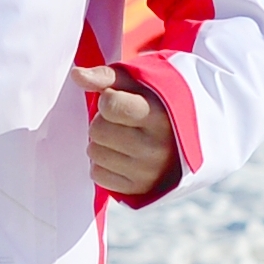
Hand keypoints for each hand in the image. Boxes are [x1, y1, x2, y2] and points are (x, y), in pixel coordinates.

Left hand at [69, 63, 179, 199]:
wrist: (187, 139)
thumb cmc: (155, 105)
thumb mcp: (138, 83)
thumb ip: (106, 77)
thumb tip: (77, 75)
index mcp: (160, 115)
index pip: (109, 105)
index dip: (107, 99)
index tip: (119, 100)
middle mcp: (156, 146)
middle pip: (98, 130)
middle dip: (102, 122)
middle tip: (120, 122)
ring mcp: (148, 171)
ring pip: (94, 153)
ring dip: (101, 143)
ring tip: (122, 138)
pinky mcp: (138, 188)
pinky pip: (97, 175)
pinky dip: (102, 164)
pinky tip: (121, 156)